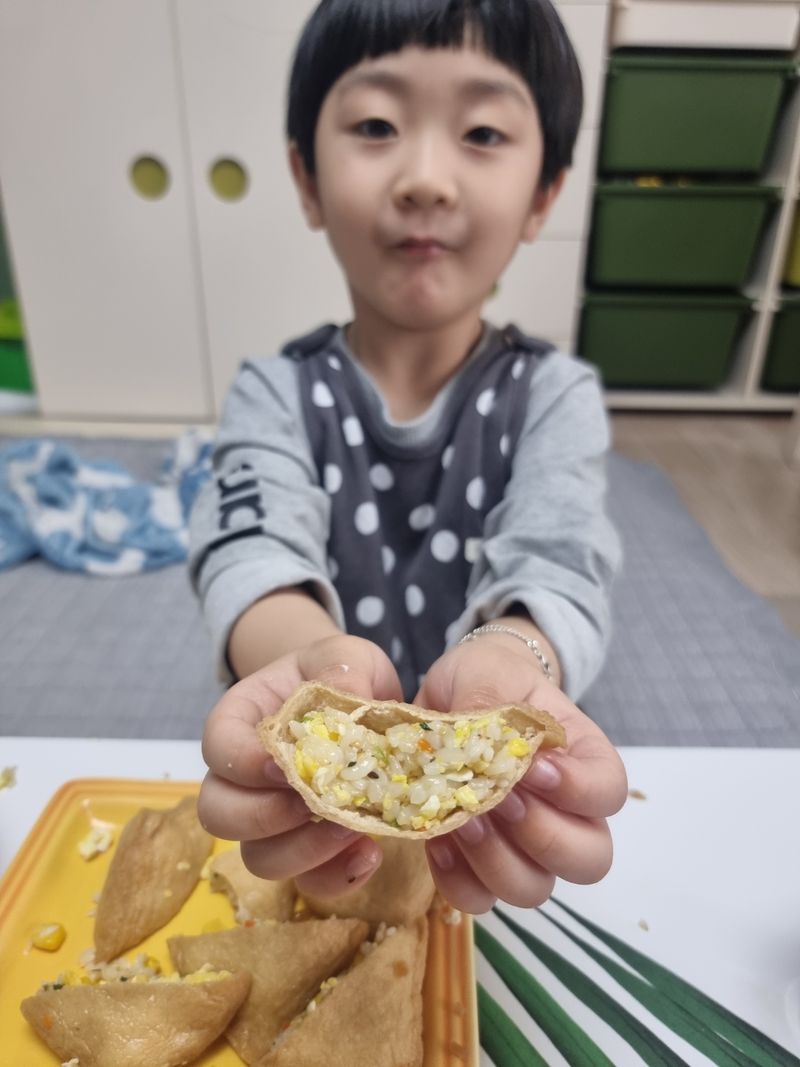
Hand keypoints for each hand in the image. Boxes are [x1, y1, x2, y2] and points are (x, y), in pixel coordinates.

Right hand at [198, 635, 402, 897]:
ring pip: (257, 858)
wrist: (362, 703)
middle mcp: (243, 777)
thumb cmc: (339, 674)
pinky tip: (370, 854)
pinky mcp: (309, 849)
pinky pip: (307, 883)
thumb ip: (343, 668)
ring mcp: (272, 820)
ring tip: (351, 829)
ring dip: (301, 852)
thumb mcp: (345, 657)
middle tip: (313, 804)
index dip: (244, 763)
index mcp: (240, 719)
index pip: (216, 746)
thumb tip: (349, 695)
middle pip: (218, 814)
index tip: (286, 765)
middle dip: (264, 817)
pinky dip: (335, 877)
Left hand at [416, 639, 627, 913]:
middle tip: (500, 799)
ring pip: (534, 889)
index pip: (610, 794)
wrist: (451, 692)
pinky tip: (436, 839)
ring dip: (495, 861)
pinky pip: (479, 897)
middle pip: (588, 860)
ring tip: (461, 819)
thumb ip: (495, 704)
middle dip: (542, 837)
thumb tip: (495, 754)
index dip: (578, 792)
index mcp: (583, 759)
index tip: (534, 768)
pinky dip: (457, 879)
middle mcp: (566, 812)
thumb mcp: (491, 673)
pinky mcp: (477, 862)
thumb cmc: (487, 677)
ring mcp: (524, 845)